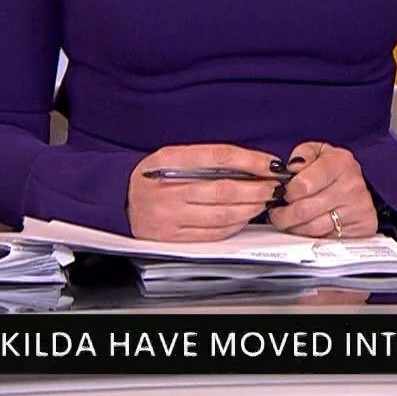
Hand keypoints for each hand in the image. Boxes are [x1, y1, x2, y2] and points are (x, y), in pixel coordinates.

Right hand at [128, 144, 283, 241]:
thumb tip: (253, 164)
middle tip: (275, 186)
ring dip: (250, 208)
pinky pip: (213, 234)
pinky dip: (234, 225)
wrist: (121, 200)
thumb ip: (208, 158)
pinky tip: (244, 217)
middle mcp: (167, 190)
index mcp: (168, 161)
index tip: (270, 164)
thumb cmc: (153, 176)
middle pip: (224, 189)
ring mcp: (169, 218)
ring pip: (222, 215)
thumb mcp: (173, 156)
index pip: (218, 157)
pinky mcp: (172, 239)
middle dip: (257, 188)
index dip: (250, 160)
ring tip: (263, 200)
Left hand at [268, 142, 378, 238]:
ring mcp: (359, 207)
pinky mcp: (363, 226)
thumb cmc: (332, 169)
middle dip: (283, 214)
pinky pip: (325, 238)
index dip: (286, 192)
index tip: (283, 193)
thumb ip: (301, 156)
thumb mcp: (317, 152)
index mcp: (340, 162)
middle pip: (304, 210)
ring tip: (289, 221)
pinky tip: (307, 227)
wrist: (356, 184)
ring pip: (312, 228)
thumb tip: (289, 170)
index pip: (303, 185)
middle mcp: (352, 184)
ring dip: (294, 227)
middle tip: (278, 213)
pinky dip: (311, 236)